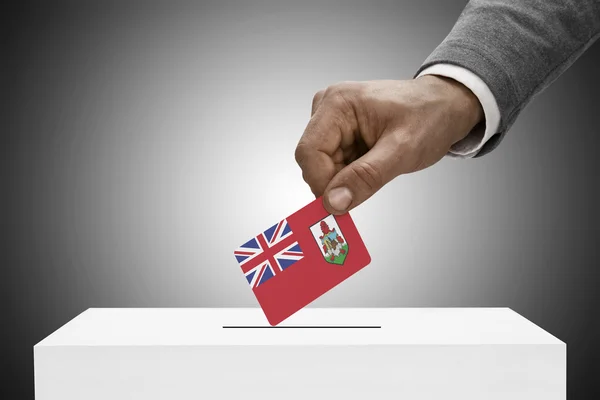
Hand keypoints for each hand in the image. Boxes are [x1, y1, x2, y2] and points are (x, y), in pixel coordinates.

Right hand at [294, 76, 483, 213]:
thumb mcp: (402, 150)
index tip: (341, 205)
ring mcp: (332, 121)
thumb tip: (334, 202)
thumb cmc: (430, 117)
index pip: (309, 152)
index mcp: (338, 103)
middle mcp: (328, 108)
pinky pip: (333, 165)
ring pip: (322, 167)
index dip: (321, 183)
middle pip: (313, 161)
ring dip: (345, 179)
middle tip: (366, 189)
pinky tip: (373, 166)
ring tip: (378, 169)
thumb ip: (366, 177)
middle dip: (336, 182)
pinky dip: (350, 176)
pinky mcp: (339, 133)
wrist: (445, 106)